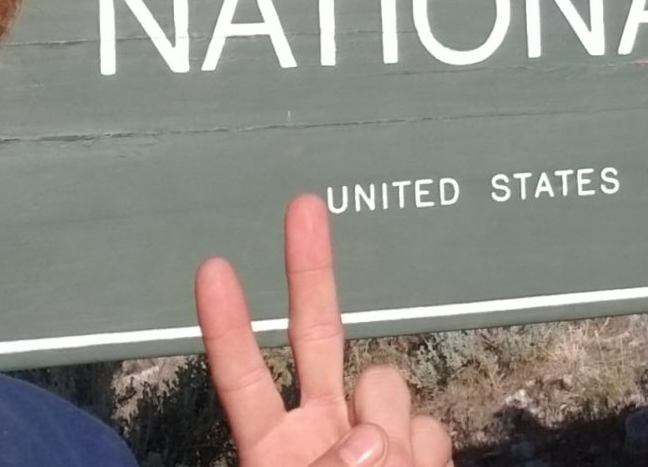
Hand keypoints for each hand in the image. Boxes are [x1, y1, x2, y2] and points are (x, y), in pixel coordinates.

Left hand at [195, 194, 453, 466]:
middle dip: (310, 269)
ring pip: (388, 384)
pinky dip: (428, 457)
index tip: (215, 268)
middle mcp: (319, 432)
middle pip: (315, 334)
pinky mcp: (419, 450)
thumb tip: (374, 437)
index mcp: (273, 451)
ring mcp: (372, 439)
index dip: (228, 324)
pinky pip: (433, 431)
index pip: (243, 377)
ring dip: (395, 427)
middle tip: (303, 206)